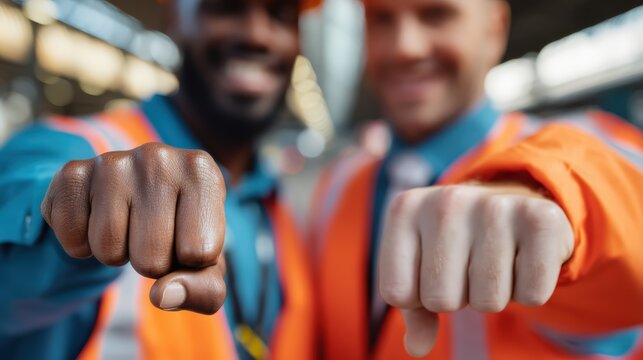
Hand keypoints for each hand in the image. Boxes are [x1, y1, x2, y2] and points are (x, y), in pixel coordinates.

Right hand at [41, 143, 226, 314]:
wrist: (138, 199)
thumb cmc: (184, 232)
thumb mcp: (208, 264)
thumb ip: (204, 289)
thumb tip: (163, 295)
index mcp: (202, 172)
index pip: (198, 253)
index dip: (189, 262)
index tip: (188, 238)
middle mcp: (159, 158)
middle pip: (151, 258)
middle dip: (151, 263)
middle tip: (153, 236)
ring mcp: (113, 161)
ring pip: (108, 250)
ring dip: (117, 255)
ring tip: (128, 227)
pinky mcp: (74, 173)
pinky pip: (72, 238)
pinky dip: (80, 246)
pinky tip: (97, 221)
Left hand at [378, 184, 573, 356]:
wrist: (509, 202)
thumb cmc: (454, 245)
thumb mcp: (421, 268)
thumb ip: (413, 311)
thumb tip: (416, 348)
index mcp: (405, 210)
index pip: (397, 294)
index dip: (417, 299)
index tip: (430, 272)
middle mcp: (446, 200)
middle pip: (440, 300)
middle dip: (457, 298)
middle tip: (467, 268)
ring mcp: (494, 205)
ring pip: (488, 302)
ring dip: (493, 296)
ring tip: (495, 262)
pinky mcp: (541, 217)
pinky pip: (531, 295)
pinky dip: (529, 291)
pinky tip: (523, 258)